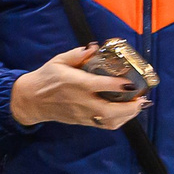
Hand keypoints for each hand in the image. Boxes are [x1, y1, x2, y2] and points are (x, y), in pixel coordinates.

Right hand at [9, 45, 144, 129]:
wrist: (30, 100)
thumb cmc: (45, 78)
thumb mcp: (58, 61)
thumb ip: (77, 54)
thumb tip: (95, 47)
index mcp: (75, 83)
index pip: (100, 85)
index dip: (118, 85)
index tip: (132, 82)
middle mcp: (81, 101)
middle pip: (109, 110)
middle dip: (129, 107)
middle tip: (142, 99)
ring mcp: (82, 114)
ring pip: (109, 121)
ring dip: (127, 116)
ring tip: (138, 106)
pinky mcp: (82, 122)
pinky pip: (104, 125)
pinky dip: (119, 121)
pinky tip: (126, 114)